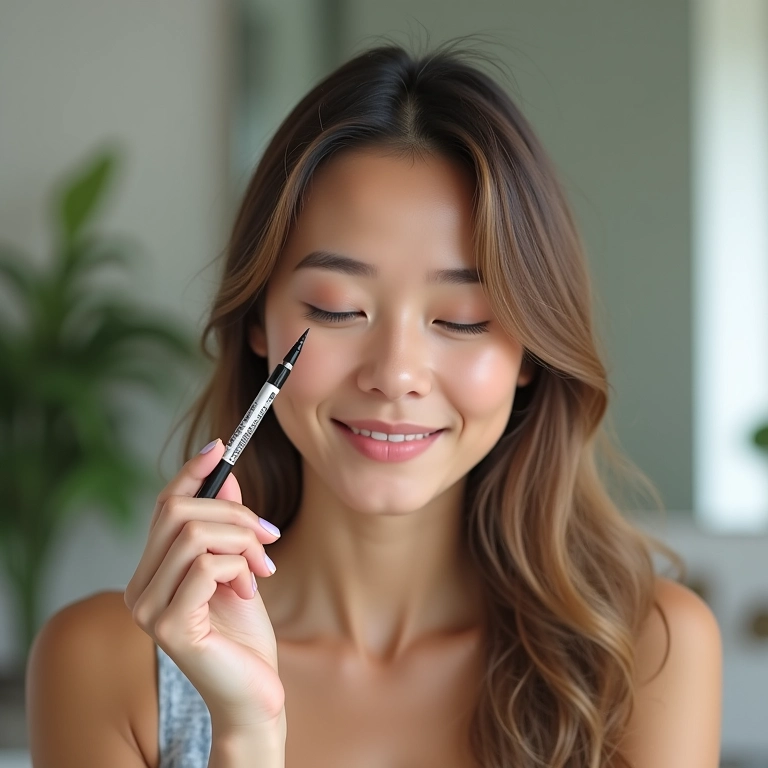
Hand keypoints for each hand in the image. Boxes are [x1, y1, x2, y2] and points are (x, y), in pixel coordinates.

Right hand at [124, 439, 284, 731]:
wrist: (254, 692)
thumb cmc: (244, 634)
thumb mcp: (239, 565)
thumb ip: (226, 525)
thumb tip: (223, 474)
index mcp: (152, 571)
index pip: (164, 507)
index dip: (192, 473)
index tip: (221, 447)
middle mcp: (139, 587)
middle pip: (178, 513)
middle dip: (234, 514)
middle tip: (267, 534)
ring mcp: (147, 608)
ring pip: (195, 535)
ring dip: (241, 542)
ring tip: (261, 567)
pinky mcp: (168, 626)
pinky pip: (206, 566)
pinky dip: (237, 566)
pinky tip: (249, 587)